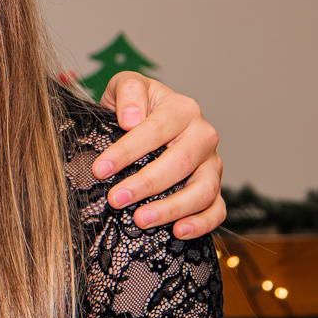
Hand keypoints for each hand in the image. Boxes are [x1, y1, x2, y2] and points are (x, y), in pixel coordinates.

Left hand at [91, 72, 225, 239]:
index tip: (101, 169)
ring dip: (171, 208)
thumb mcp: (125, 86)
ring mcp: (211, 164)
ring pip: (202, 190)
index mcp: (181, 109)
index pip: (154, 131)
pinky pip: (216, 209)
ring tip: (140, 219)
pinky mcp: (214, 187)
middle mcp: (202, 135)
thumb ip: (128, 91)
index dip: (126, 152)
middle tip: (115, 199)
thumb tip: (131, 119)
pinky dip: (202, 223)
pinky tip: (178, 231)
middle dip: (145, 184)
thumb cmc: (135, 106)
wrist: (149, 119)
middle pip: (180, 163)